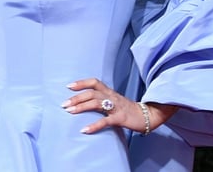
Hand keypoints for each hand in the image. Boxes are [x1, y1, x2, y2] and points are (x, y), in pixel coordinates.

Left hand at [62, 77, 176, 134]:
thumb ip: (103, 100)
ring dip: (81, 107)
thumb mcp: (114, 101)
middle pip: (92, 93)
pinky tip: (84, 130)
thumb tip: (86, 102)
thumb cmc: (128, 109)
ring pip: (96, 103)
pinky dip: (94, 125)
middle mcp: (112, 97)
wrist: (148, 116)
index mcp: (110, 92)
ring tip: (69, 112)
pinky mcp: (120, 118)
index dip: (81, 83)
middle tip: (64, 104)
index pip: (94, 82)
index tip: (68, 86)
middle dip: (76, 98)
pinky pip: (105, 121)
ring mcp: (116, 107)